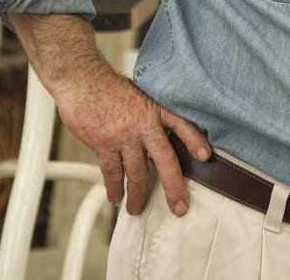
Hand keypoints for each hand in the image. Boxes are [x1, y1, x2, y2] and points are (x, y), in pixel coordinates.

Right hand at [9, 12, 210, 216]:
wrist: (83, 82)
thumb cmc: (112, 88)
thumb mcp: (142, 94)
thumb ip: (154, 114)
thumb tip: (167, 135)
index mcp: (156, 108)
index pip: (182, 124)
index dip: (194, 140)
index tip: (206, 156)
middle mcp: (144, 123)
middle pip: (165, 159)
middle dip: (173, 186)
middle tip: (180, 207)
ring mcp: (124, 136)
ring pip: (137, 173)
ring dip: (138, 195)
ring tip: (137, 208)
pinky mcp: (104, 144)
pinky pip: (112, 173)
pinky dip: (114, 188)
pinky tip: (116, 198)